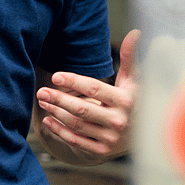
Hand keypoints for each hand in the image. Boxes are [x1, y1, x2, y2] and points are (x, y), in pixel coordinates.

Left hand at [36, 29, 138, 160]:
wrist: (142, 137)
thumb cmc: (133, 100)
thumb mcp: (133, 80)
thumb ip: (130, 57)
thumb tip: (136, 33)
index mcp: (126, 101)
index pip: (94, 89)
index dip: (73, 81)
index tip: (55, 76)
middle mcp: (119, 122)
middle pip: (81, 109)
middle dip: (58, 99)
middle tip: (41, 91)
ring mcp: (110, 139)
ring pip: (76, 124)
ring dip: (56, 112)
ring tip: (43, 100)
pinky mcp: (101, 151)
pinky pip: (75, 140)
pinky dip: (59, 130)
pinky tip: (47, 119)